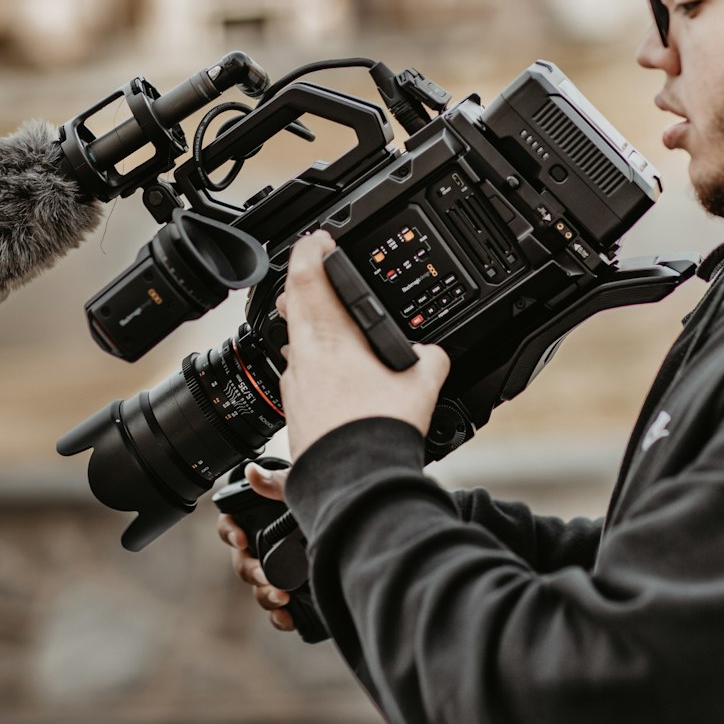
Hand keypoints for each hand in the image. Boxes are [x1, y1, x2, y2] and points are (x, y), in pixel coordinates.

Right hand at [216, 462, 294, 632]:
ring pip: (258, 589)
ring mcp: (271, 572)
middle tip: (264, 575)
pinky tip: (289, 620)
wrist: (331, 514)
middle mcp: (256, 550)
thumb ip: (275, 482)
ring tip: (280, 599)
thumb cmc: (303, 500)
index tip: (242, 538)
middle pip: (242, 565)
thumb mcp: (293, 487)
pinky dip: (280, 617)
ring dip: (265, 596)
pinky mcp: (289, 590)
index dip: (230, 533)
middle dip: (252, 572)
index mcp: (251, 523)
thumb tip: (252, 471)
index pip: (228, 528)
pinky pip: (277, 610)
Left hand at [279, 229, 450, 460]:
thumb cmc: (380, 432)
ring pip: (294, 344)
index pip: (308, 277)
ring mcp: (294, 388)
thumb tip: (431, 355)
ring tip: (326, 325)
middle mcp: (303, 358)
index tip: (318, 240)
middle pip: (292, 306)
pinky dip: (311, 367)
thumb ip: (429, 359)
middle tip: (314, 272)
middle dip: (302, 285)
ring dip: (306, 327)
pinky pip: (297, 380)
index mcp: (329, 338)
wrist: (356, 483)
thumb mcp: (422, 384)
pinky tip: (328, 377)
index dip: (311, 251)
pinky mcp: (293, 417)